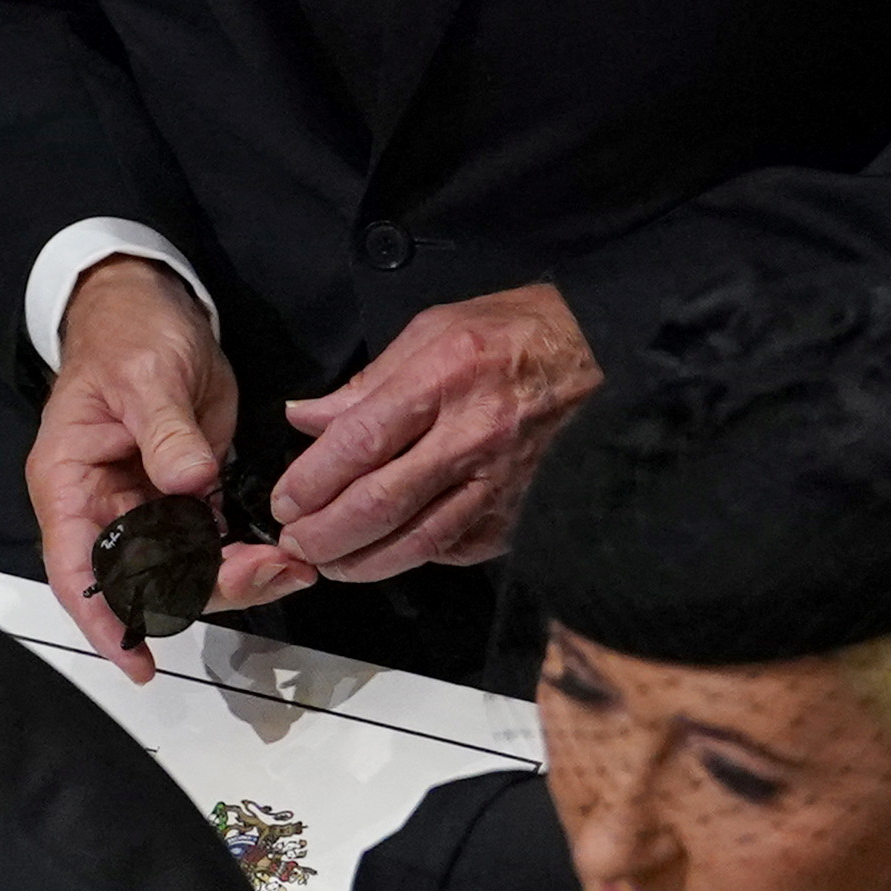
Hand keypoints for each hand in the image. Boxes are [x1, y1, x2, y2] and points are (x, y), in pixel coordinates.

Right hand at [32, 256, 295, 682]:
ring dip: (236, 575)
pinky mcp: (187, 493)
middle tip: (273, 571)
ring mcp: (148, 504)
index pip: (76, 569)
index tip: (139, 658)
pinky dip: (245, 553)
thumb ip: (165, 432)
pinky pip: (211, 541)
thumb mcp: (145, 376)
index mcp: (70, 484)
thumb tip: (189, 483)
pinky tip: (285, 551)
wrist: (154, 306)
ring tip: (293, 564)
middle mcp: (104, 507)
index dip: (103, 620)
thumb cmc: (128, 336)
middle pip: (144, 578)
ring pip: (185, 567)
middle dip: (206, 589)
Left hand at [266, 282, 603, 582]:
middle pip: (380, 505)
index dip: (313, 480)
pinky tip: (392, 551)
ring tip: (330, 561)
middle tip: (296, 540)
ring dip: (361, 561)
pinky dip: (416, 557)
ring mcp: (500, 482)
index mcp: (445, 378)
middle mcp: (473, 435)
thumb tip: (306, 418)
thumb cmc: (515, 332)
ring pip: (416, 543)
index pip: (361, 443)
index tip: (285, 499)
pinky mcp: (520, 513)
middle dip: (324, 533)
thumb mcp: (434, 328)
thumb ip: (367, 383)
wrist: (604, 354)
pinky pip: (457, 550)